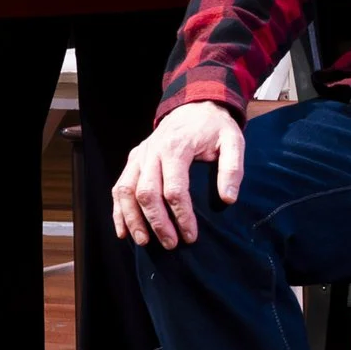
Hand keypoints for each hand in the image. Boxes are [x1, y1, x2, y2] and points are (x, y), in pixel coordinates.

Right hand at [112, 103, 244, 249]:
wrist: (194, 105)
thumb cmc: (214, 127)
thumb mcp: (233, 141)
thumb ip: (232, 169)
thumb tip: (228, 199)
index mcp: (176, 148)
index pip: (174, 189)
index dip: (181, 215)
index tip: (190, 235)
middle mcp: (152, 152)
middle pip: (146, 193)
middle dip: (157, 222)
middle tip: (171, 244)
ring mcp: (139, 156)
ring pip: (126, 191)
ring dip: (133, 219)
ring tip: (144, 242)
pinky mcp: (133, 160)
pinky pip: (119, 187)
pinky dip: (118, 210)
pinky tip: (123, 231)